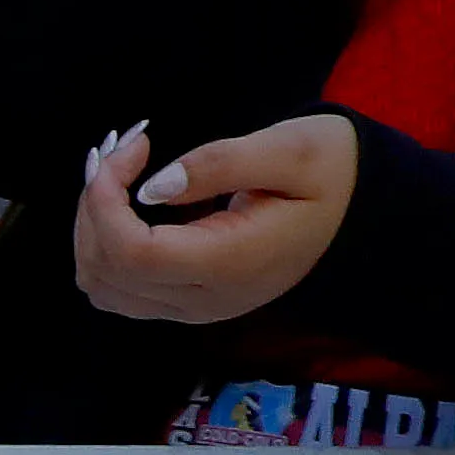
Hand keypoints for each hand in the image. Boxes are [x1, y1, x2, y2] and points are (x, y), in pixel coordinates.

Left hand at [73, 114, 362, 326]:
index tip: (132, 146)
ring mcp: (194, 308)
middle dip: (93, 206)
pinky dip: (105, 246)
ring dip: (92, 229)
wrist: (363, 212)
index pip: (131, 253)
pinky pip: (119, 288)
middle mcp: (206, 300)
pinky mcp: (187, 302)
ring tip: (118, 176)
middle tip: (123, 151)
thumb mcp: (293, 149)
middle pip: (105, 271)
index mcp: (232, 264)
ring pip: (101, 285)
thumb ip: (221, 163)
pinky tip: (128, 205)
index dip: (105, 200)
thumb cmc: (333, 173)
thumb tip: (151, 187)